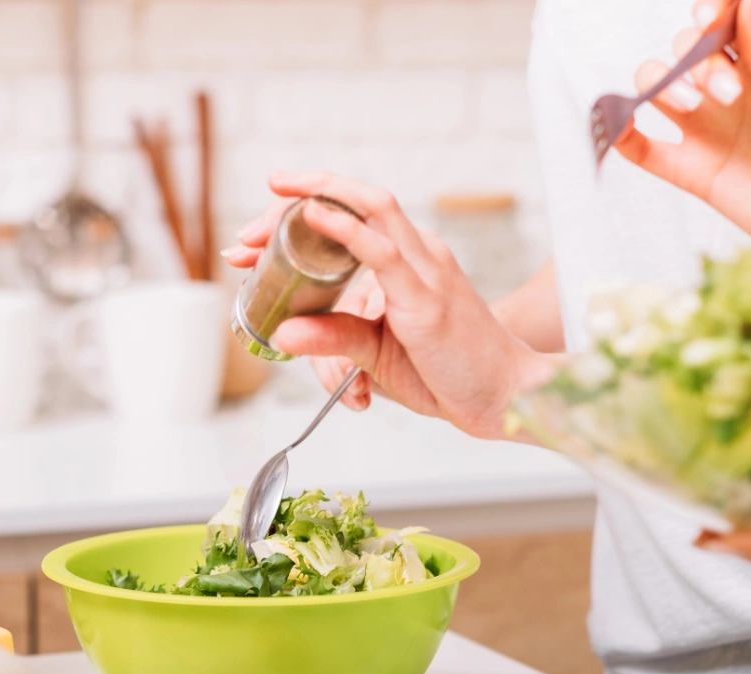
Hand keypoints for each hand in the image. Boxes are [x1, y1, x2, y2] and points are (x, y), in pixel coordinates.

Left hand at [223, 172, 550, 438]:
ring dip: (314, 200)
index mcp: (407, 260)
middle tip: (246, 231)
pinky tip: (312, 217)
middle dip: (295, 201)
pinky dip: (344, 230)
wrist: (505, 397)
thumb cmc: (448, 374)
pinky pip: (383, 252)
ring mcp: (425, 270)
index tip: (250, 240)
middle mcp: (418, 253)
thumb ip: (332, 337)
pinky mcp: (426, 298)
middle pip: (354, 200)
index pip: (349, 217)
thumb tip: (281, 335)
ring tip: (271, 201)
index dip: (296, 217)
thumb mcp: (374, 355)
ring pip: (370, 208)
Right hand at [614, 0, 750, 234]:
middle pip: (685, 53)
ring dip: (662, 85)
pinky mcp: (692, 171)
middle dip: (697, 62)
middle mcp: (728, 93)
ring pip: (657, 90)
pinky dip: (623, 134)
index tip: (709, 18)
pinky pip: (644, 150)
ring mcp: (706, 131)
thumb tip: (746, 3)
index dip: (708, 13)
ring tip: (691, 104)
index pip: (722, 25)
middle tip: (728, 94)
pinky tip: (622, 124)